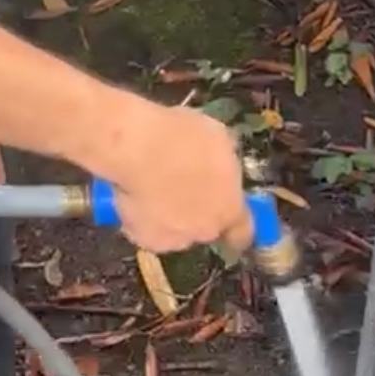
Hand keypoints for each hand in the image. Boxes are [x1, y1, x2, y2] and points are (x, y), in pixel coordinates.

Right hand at [107, 103, 251, 254]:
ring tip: (152, 189)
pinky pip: (145, 230)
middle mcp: (205, 230)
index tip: (223, 209)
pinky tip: (132, 196)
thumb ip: (221, 163)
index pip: (242, 232)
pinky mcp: (143, 238)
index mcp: (230, 208)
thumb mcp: (218, 139)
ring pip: (174, 231)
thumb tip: (218, 163)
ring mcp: (173, 238)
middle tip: (181, 186)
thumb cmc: (184, 136)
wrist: (138, 149)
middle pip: (205, 228)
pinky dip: (139, 218)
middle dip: (196, 212)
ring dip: (168, 217)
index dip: (233, 224)